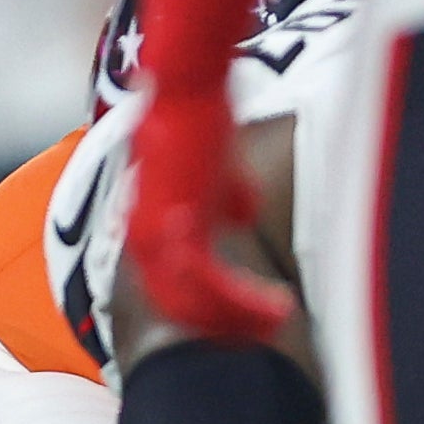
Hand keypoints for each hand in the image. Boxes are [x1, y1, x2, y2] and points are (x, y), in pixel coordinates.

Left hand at [127, 82, 292, 343]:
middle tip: (261, 334)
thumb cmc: (198, 120)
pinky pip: (210, 282)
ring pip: (194, 304)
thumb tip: (240, 217)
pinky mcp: (178, 224)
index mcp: (149, 224)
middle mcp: (144, 236)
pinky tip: (279, 307)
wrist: (187, 88)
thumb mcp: (213, 168)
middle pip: (180, 306)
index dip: (209, 308)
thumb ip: (224, 197)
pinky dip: (245, 301)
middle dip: (224, 324)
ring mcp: (155, 233)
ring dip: (238, 318)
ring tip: (275, 323)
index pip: (172, 287)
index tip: (245, 320)